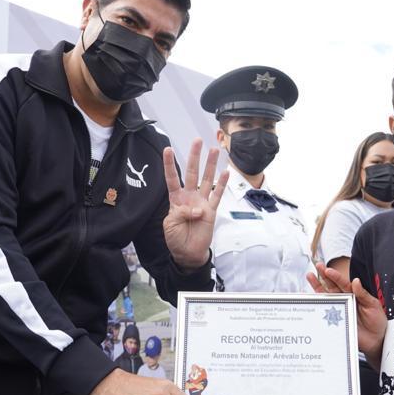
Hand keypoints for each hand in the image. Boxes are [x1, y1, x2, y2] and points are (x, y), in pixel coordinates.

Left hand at [162, 139, 228, 269]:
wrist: (188, 253)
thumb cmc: (176, 239)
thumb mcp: (170, 225)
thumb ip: (180, 213)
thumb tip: (197, 208)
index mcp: (175, 199)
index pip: (172, 178)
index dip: (170, 164)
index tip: (168, 149)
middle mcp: (189, 196)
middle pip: (192, 172)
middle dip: (194, 156)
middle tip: (198, 141)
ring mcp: (201, 202)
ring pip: (206, 179)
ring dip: (210, 165)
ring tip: (215, 150)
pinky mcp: (211, 211)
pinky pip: (217, 195)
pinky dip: (222, 185)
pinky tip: (226, 172)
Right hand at [307, 263, 386, 361]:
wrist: (376, 340)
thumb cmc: (377, 321)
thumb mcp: (373, 305)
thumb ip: (363, 294)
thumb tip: (355, 281)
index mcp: (354, 294)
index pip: (343, 283)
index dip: (335, 276)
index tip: (328, 270)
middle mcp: (344, 300)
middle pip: (331, 286)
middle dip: (324, 276)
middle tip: (317, 266)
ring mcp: (338, 310)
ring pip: (325, 296)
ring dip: (317, 286)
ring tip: (310, 276)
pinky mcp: (335, 321)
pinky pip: (324, 312)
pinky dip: (316, 305)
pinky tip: (310, 298)